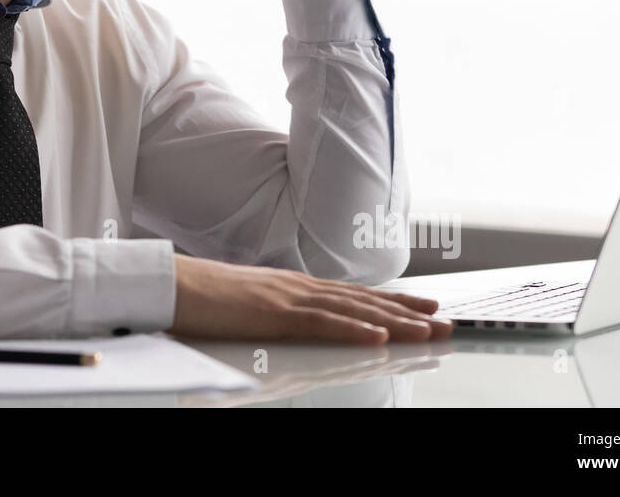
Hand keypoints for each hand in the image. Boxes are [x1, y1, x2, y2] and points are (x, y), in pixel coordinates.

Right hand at [167, 254, 452, 343]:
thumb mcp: (252, 306)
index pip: (354, 295)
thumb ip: (278, 313)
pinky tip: (377, 335)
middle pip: (364, 299)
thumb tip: (297, 325)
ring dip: (394, 320)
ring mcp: (289, 298)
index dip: (391, 301)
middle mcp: (299, 287)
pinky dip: (353, 328)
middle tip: (445, 319)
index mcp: (294, 287)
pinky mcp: (275, 314)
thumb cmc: (205, 298)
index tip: (422, 308)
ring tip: (427, 329)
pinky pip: (322, 323)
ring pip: (353, 309)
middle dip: (407, 310)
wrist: (175, 285)